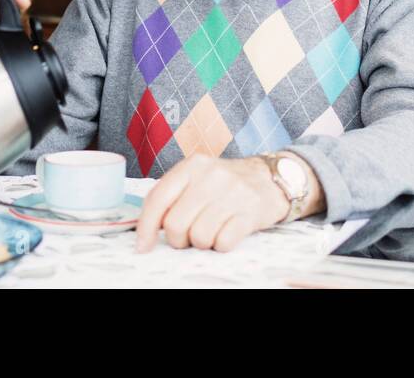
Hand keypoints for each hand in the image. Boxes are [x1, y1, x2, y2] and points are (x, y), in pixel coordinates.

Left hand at [133, 154, 291, 252]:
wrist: (270, 179)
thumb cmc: (224, 184)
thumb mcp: (197, 178)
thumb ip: (172, 196)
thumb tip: (146, 231)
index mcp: (191, 166)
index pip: (158, 198)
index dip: (146, 227)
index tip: (143, 246)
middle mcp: (210, 176)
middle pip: (176, 224)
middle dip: (179, 239)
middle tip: (190, 235)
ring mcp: (232, 193)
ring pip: (199, 237)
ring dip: (202, 242)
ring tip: (211, 230)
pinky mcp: (250, 212)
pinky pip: (223, 243)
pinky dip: (222, 244)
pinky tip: (227, 232)